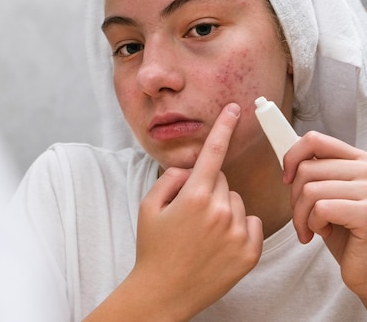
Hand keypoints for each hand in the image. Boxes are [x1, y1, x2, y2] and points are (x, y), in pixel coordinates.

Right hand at [131, 103, 262, 319]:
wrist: (163, 292)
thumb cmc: (153, 248)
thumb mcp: (148, 207)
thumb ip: (170, 179)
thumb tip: (192, 171)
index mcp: (194, 196)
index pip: (212, 153)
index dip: (223, 127)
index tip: (234, 108)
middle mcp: (221, 211)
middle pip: (223, 181)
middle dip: (208, 188)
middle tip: (190, 213)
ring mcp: (238, 233)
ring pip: (238, 202)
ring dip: (225, 209)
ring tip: (203, 233)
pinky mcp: (250, 252)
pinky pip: (253, 223)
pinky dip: (240, 227)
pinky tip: (220, 242)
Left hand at [283, 131, 366, 301]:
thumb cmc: (349, 234)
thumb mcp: (332, 196)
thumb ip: (320, 174)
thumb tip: (292, 152)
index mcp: (359, 162)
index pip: (315, 140)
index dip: (292, 156)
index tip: (286, 178)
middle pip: (307, 169)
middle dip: (295, 197)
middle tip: (303, 217)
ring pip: (310, 190)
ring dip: (301, 215)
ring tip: (311, 229)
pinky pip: (321, 208)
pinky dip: (313, 224)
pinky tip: (324, 233)